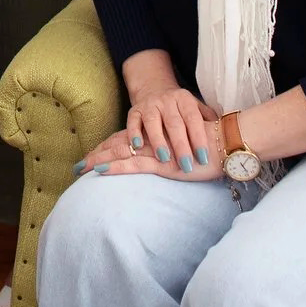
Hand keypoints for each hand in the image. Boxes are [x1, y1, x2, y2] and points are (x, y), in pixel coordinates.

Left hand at [78, 110, 224, 183]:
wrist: (226, 144)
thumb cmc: (211, 148)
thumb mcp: (189, 149)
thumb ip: (176, 150)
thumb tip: (171, 159)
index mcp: (157, 136)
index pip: (127, 139)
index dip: (109, 147)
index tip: (93, 155)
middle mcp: (153, 140)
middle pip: (118, 145)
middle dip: (98, 155)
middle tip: (79, 165)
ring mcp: (156, 151)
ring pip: (121, 153)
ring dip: (100, 161)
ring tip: (82, 168)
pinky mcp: (162, 163)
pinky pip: (134, 165)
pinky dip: (116, 168)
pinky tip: (101, 171)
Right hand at [103, 84, 219, 176]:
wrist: (154, 89)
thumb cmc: (181, 109)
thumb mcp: (196, 108)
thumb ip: (208, 120)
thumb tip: (226, 133)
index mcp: (185, 100)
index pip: (193, 119)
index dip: (198, 138)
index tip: (204, 157)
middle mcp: (167, 100)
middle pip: (174, 123)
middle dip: (180, 145)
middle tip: (186, 165)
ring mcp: (150, 105)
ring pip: (153, 122)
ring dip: (158, 140)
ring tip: (164, 158)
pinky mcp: (134, 111)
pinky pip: (132, 121)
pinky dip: (134, 133)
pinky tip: (138, 146)